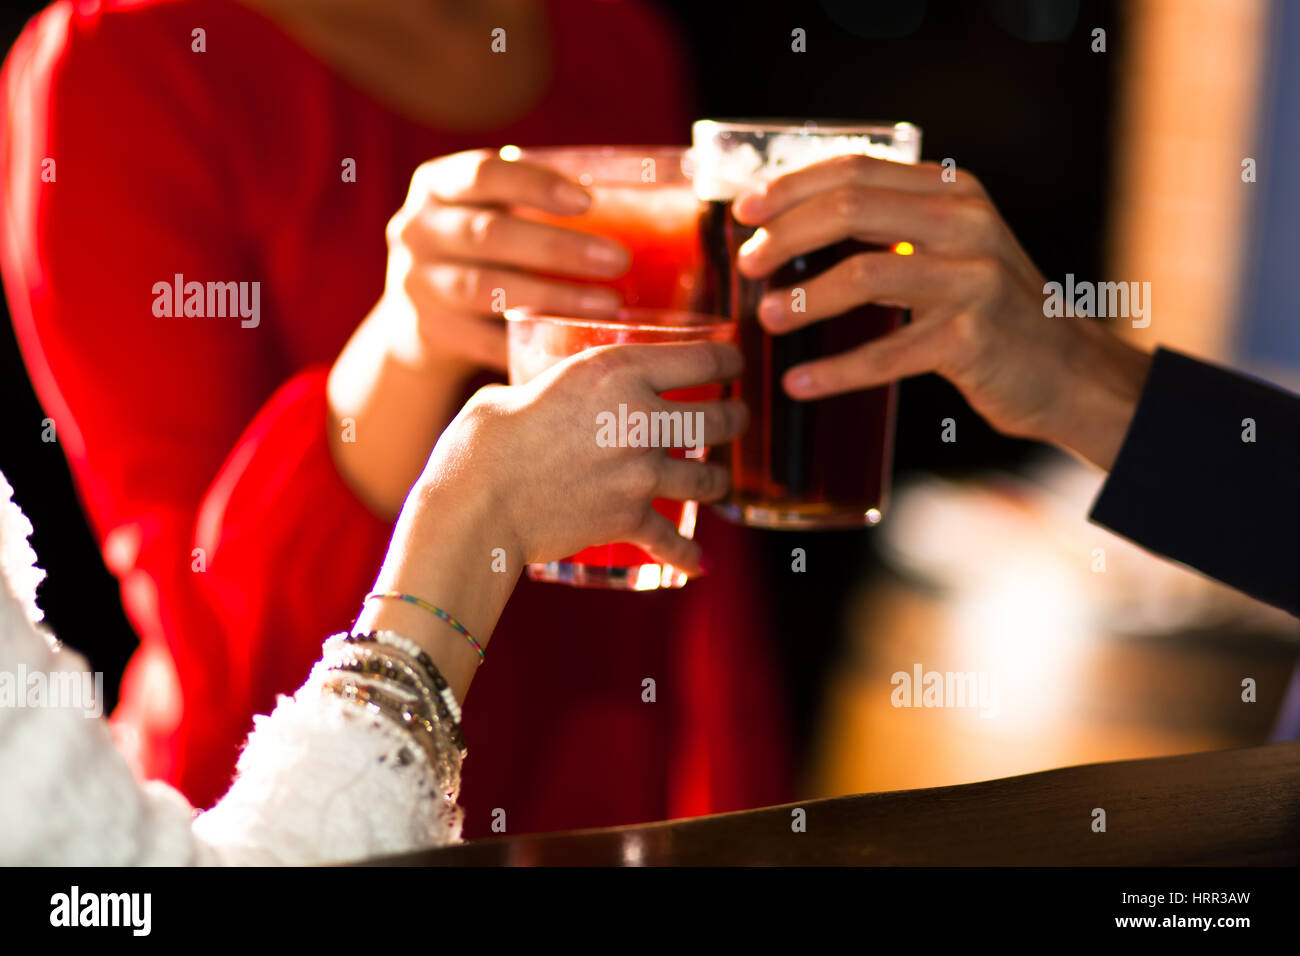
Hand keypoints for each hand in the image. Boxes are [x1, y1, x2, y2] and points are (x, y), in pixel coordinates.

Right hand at [329, 149, 631, 515]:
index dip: (535, 186)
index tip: (588, 201)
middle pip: (489, 235)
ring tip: (608, 305)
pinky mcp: (429, 333)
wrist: (416, 315)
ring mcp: (417, 285)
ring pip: (488, 290)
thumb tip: (642, 199)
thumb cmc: (481, 250)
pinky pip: (486, 341)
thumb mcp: (490, 211)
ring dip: (553, 298)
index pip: (484, 174)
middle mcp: (416, 231)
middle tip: (619, 260)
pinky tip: (576, 347)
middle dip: (558, 249)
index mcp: (437, 185)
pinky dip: (531, 343)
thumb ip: (535, 202)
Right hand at [416, 340, 747, 573]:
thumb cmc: (483, 440)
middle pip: (717, 419)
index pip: (701, 360)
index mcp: (616, 371)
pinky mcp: (629, 519)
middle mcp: (641, 418)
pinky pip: (672, 541)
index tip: (735, 366)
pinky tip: (700, 563)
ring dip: (717, 481)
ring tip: (718, 481)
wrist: (477, 504)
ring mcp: (641, 473)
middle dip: (734, 420)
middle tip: (737, 420)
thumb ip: (548, 392)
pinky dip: (688, 555)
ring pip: (706, 478)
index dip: (728, 362)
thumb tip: (542, 398)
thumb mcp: (520, 388)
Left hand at [733, 154, 1152, 469]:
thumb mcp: (949, 249)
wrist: (1064, 370)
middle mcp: (966, 222)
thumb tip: (791, 228)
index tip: (746, 210)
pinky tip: (799, 384)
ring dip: (803, 298)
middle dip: (785, 234)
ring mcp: (973, 278)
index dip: (792, 186)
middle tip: (747, 263)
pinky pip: (886, 353)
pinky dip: (836, 371)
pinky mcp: (972, 337)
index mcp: (952, 191)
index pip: (857, 168)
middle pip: (851, 209)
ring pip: (863, 273)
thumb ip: (890, 228)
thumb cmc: (988, 310)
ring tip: (764, 318)